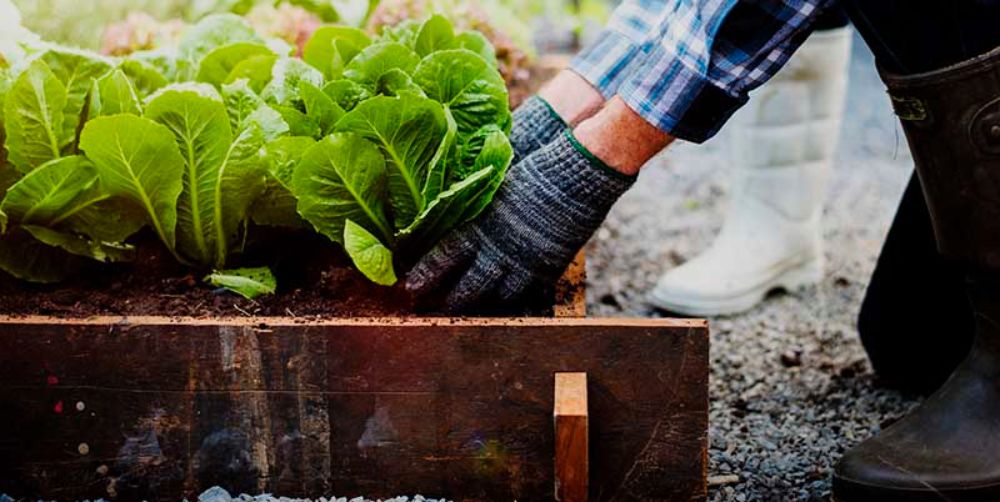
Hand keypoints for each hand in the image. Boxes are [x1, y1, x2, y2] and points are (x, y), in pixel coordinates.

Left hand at [405, 131, 634, 312]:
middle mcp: (496, 252)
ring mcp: (523, 265)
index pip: (441, 259)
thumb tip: (440, 199)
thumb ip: (467, 197)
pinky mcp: (548, 269)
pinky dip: (515, 303)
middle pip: (466, 288)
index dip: (424, 276)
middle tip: (432, 309)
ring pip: (495, 298)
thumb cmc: (530, 164)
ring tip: (467, 312)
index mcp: (477, 227)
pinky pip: (528, 297)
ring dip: (479, 306)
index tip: (409, 287)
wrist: (576, 173)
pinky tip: (507, 307)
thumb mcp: (489, 178)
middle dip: (446, 302)